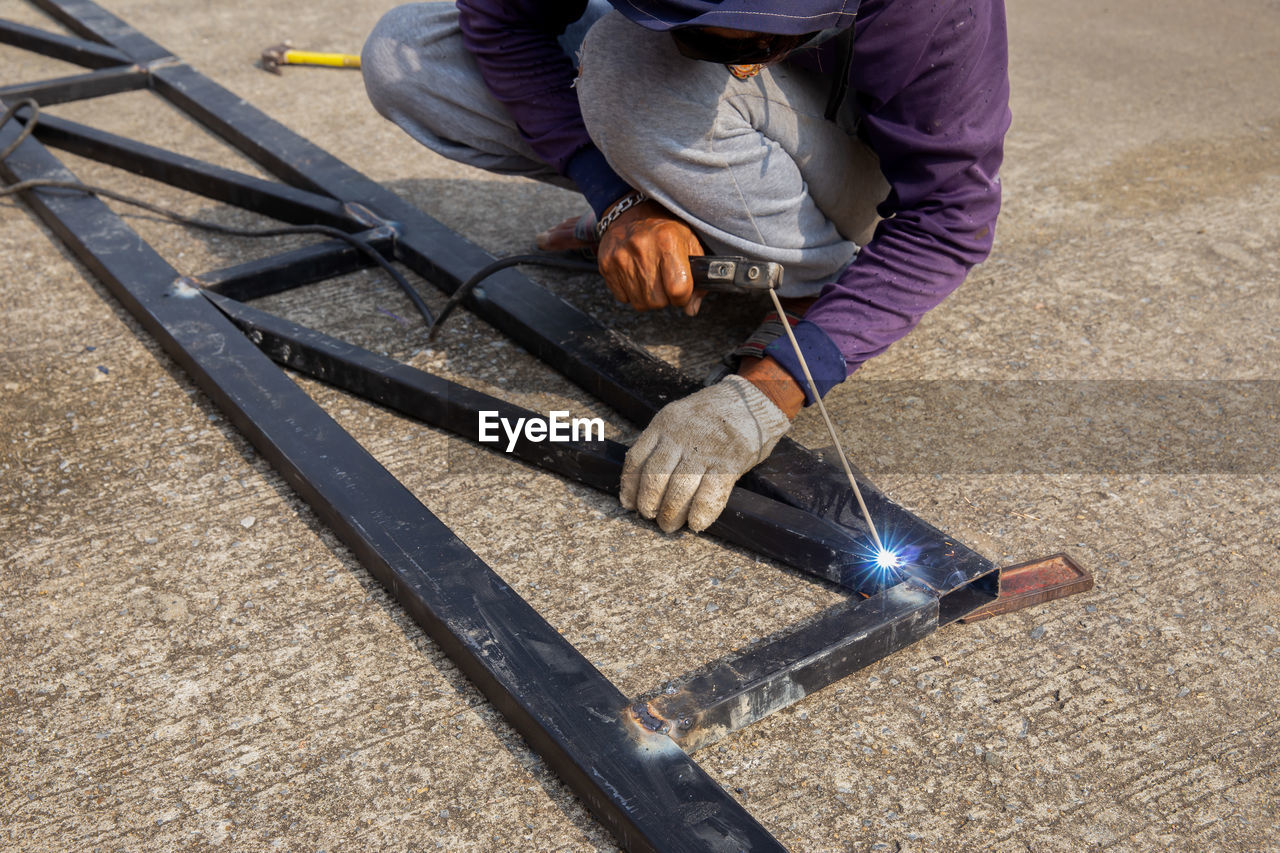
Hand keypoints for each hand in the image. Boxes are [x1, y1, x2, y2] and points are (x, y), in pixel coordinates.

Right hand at [597, 199, 705, 315]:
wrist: (631, 212)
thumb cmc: (665, 229)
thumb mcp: (689, 243)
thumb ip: (698, 276)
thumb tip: (691, 309)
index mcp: (668, 241)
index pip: (678, 289)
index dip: (683, 297)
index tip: (682, 292)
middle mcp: (642, 249)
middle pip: (658, 301)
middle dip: (665, 298)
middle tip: (665, 283)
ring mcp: (621, 258)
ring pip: (640, 303)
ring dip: (649, 297)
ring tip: (651, 278)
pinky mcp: (606, 265)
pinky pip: (623, 298)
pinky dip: (632, 293)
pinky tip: (636, 276)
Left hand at [620, 374, 791, 532]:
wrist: (754, 399)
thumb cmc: (714, 414)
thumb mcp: (680, 417)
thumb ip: (663, 442)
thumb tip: (643, 480)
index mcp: (665, 423)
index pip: (637, 458)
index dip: (630, 486)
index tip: (629, 503)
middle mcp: (681, 435)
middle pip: (655, 477)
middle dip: (649, 504)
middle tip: (651, 517)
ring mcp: (705, 449)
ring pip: (679, 488)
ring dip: (671, 513)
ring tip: (669, 525)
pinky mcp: (729, 461)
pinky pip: (711, 493)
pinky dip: (701, 512)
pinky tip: (696, 523)